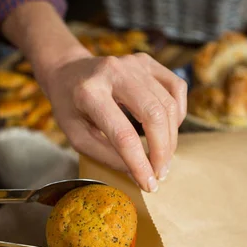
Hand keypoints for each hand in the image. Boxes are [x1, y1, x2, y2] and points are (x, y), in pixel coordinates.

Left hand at [1, 1, 186, 191]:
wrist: (67, 71)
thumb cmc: (70, 108)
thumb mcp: (76, 136)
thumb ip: (105, 155)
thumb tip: (137, 173)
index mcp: (89, 93)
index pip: (122, 134)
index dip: (139, 163)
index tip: (149, 184)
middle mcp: (114, 72)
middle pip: (153, 115)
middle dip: (162, 150)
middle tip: (160, 173)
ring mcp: (134, 63)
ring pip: (168, 104)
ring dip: (171, 137)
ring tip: (162, 157)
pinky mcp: (147, 61)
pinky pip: (176, 88)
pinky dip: (178, 113)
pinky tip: (168, 129)